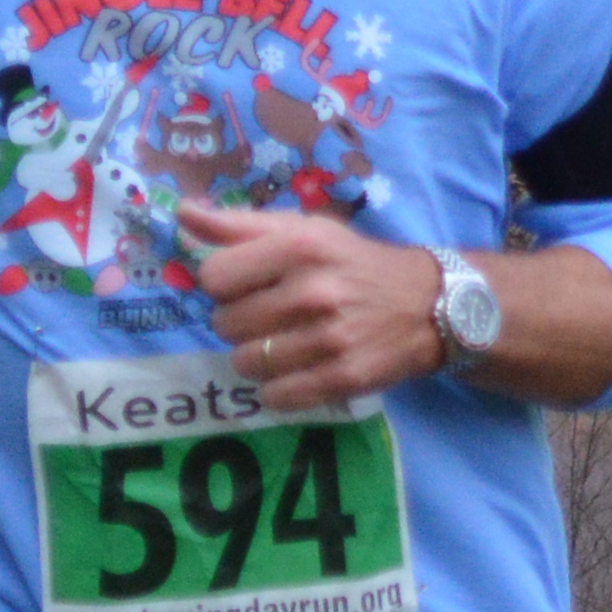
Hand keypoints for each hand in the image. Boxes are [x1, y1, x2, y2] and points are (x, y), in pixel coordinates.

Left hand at [183, 200, 445, 406]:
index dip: (225, 284)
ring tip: (283, 345)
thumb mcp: (305, 230)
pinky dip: (278, 390)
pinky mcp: (343, 378)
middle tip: (270, 317)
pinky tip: (296, 372)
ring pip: (246, 363)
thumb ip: (241, 224)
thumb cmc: (354, 263)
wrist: (428, 304)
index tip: (248, 286)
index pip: (214, 277)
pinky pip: (276, 397)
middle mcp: (312, 292)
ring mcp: (328, 339)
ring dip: (256, 358)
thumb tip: (183, 213)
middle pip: (225, 324)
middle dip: (240, 322)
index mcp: (298, 248)